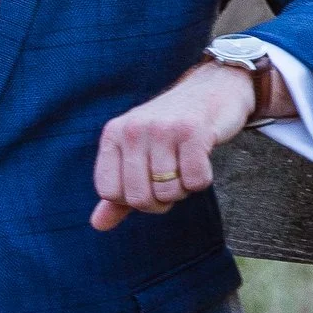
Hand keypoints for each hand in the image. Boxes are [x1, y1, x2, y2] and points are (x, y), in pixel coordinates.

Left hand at [91, 59, 258, 230]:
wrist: (214, 87)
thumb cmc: (172, 127)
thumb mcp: (138, 152)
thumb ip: (118, 191)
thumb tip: (98, 225)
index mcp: (114, 134)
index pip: (109, 192)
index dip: (132, 199)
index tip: (148, 184)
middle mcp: (134, 129)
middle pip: (138, 198)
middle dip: (160, 201)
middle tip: (171, 180)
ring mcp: (163, 129)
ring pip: (168, 192)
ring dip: (183, 189)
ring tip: (186, 166)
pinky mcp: (193, 131)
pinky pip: (195, 181)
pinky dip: (202, 180)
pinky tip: (201, 160)